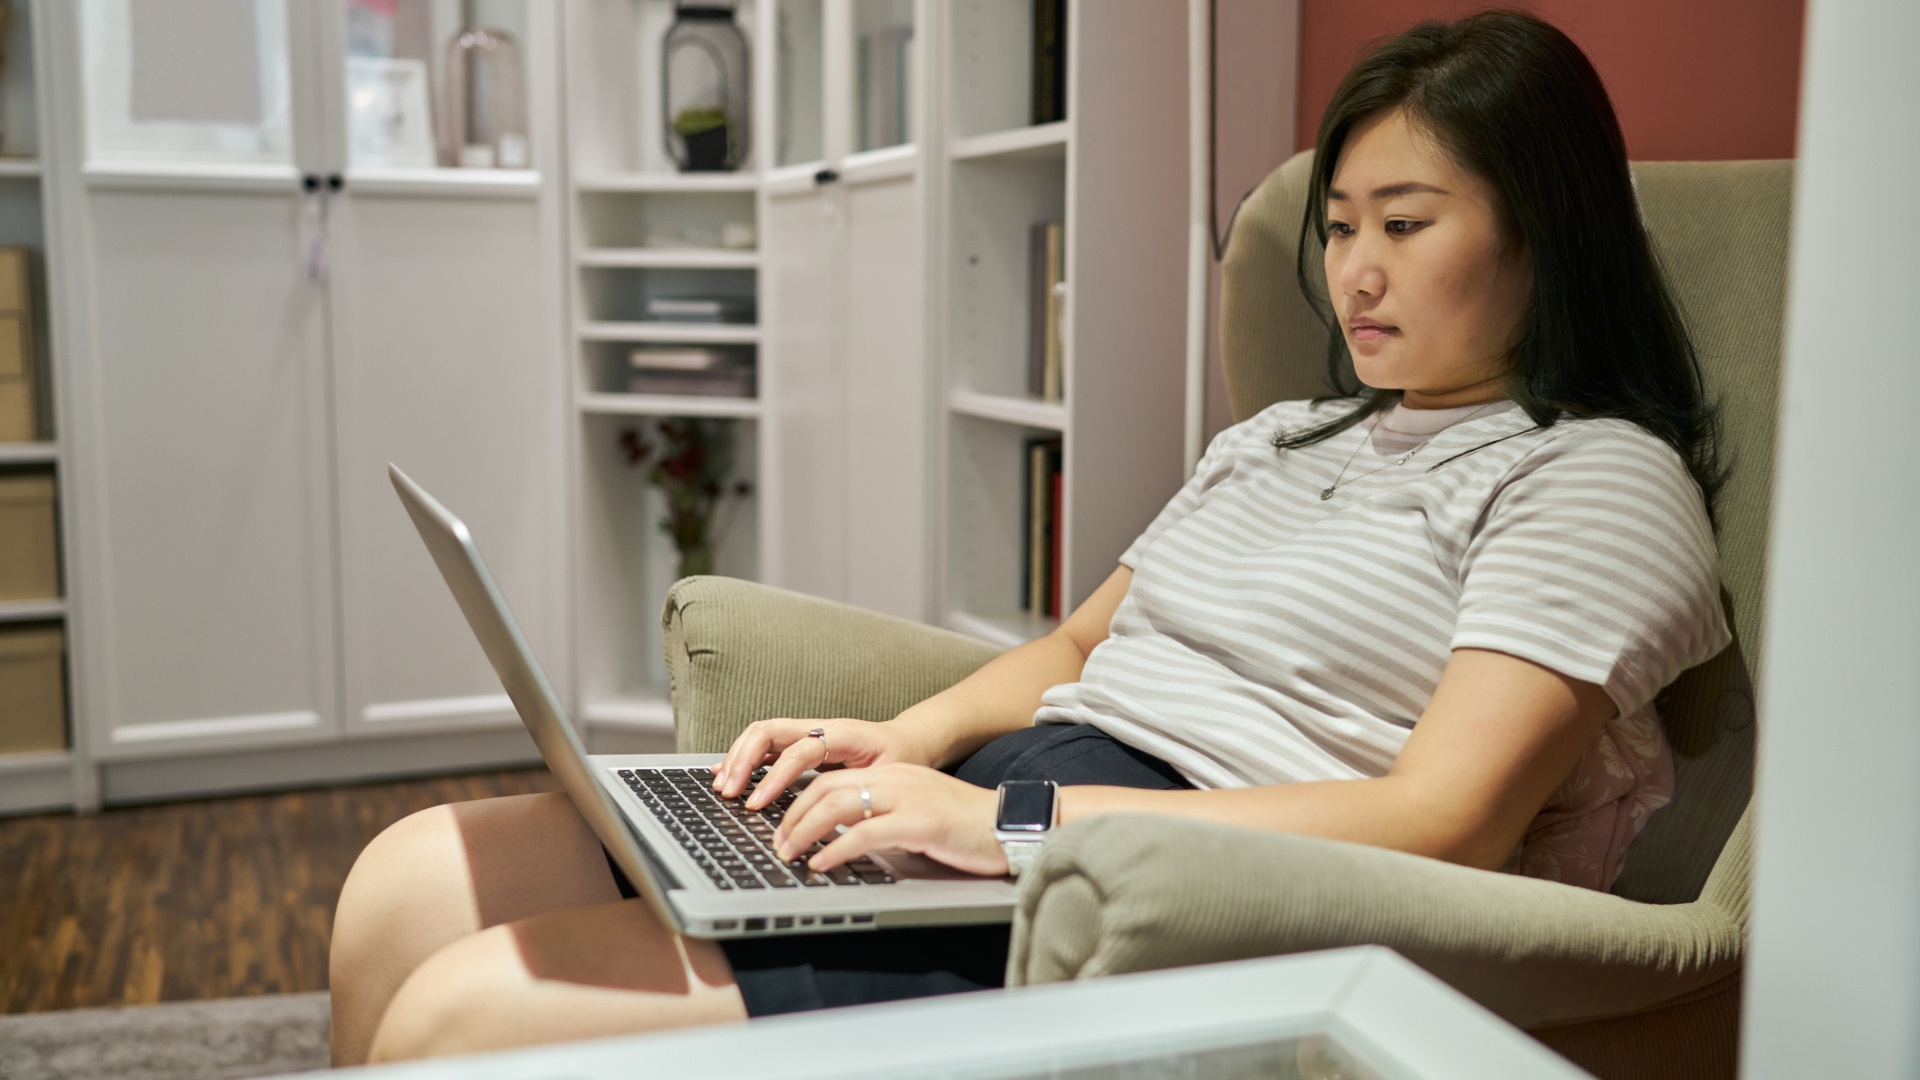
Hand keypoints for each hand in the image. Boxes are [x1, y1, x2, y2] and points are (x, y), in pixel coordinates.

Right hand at [711, 718, 931, 808]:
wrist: (909, 740)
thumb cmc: (901, 759)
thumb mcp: (891, 775)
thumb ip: (863, 789)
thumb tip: (837, 817)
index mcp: (842, 734)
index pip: (797, 751)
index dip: (774, 778)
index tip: (756, 804)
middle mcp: (819, 727)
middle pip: (769, 730)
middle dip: (743, 760)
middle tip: (729, 792)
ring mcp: (807, 731)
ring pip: (761, 733)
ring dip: (737, 757)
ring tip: (722, 785)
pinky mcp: (800, 742)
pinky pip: (766, 744)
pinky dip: (743, 757)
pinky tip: (726, 773)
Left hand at [772, 763, 1006, 876]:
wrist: (1011, 825)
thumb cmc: (966, 827)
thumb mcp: (917, 813)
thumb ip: (884, 819)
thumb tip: (843, 841)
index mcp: (894, 774)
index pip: (831, 779)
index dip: (798, 802)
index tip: (781, 828)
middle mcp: (897, 779)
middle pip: (826, 788)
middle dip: (792, 817)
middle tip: (776, 844)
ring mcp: (908, 798)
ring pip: (838, 806)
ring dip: (804, 831)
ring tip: (789, 854)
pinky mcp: (921, 822)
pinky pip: (866, 833)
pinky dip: (836, 849)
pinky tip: (822, 864)